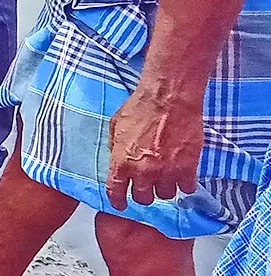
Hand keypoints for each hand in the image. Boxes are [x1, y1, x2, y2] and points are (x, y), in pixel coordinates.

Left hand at [106, 88, 202, 209]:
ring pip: (166, 195)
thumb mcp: (115, 126)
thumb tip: (117, 159)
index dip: (118, 201)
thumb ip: (116, 148)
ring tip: (166, 175)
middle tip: (147, 185)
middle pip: (143, 199)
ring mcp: (166, 172)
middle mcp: (143, 172)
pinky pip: (186, 188)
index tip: (121, 204)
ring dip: (165, 187)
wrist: (168, 99)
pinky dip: (184, 183)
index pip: (116, 193)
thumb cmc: (140, 107)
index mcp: (121, 162)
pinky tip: (182, 173)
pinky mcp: (188, 170)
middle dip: (144, 193)